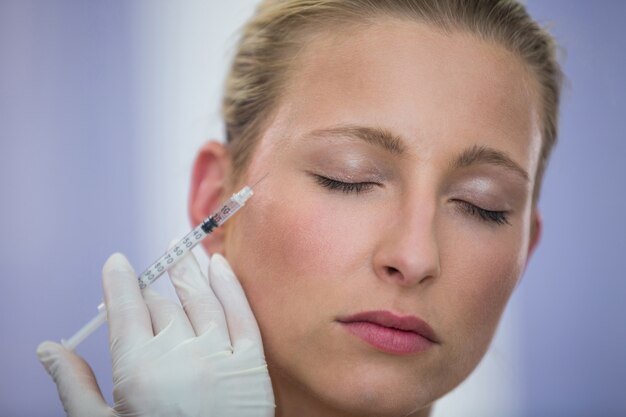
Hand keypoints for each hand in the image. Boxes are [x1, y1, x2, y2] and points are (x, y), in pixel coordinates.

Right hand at [37, 251, 274, 416]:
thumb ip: (74, 386)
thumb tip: (49, 348)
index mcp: (138, 369)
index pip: (125, 307)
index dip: (119, 281)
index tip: (117, 262)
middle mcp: (180, 354)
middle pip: (160, 305)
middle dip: (149, 287)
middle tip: (146, 275)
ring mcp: (219, 356)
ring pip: (200, 298)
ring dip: (187, 270)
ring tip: (180, 250)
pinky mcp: (252, 364)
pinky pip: (241, 313)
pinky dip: (229, 285)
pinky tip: (219, 264)